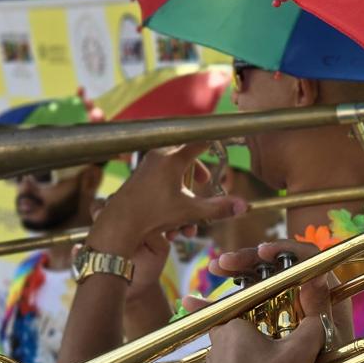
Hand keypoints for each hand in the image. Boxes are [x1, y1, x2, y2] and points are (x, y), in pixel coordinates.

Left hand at [87, 143, 245, 258]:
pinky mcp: (138, 177)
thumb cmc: (153, 214)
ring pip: (172, 171)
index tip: (221, 139)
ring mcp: (146, 166)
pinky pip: (159, 178)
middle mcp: (158, 157)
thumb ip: (218, 208)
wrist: (119, 223)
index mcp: (173, 159)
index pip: (199, 142)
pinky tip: (168, 211)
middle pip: (185, 156)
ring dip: (182, 190)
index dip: (213, 142)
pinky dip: (168, 193)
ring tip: (184, 205)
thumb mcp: (190, 212)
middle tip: (205, 181)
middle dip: (197, 173)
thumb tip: (244, 207)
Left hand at [183, 316, 324, 362]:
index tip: (278, 351)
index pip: (251, 322)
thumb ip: (313, 329)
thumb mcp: (299, 355)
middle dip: (250, 351)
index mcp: (233, 330)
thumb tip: (317, 318)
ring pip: (219, 362)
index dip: (266, 336)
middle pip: (234, 341)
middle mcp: (213, 347)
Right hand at [207, 240, 354, 350]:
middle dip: (247, 261)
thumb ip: (322, 310)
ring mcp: (283, 310)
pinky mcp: (265, 326)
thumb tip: (317, 277)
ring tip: (212, 271)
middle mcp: (304, 297)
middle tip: (223, 263)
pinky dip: (220, 308)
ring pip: (256, 284)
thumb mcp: (327, 342)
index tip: (262, 252)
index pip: (306, 259)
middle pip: (275, 267)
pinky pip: (242, 310)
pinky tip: (196, 303)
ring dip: (232, 276)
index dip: (284, 250)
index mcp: (325, 294)